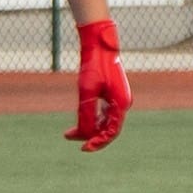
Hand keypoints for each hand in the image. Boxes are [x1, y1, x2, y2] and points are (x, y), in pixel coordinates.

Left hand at [65, 18, 130, 149]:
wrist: (99, 44)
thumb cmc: (94, 65)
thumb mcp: (87, 91)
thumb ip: (86, 113)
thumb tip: (84, 134)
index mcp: (121, 103)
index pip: (111, 132)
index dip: (97, 142)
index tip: (82, 148)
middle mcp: (123, 103)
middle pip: (108, 128)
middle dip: (89, 135)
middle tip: (69, 137)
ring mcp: (119, 99)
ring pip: (104, 122)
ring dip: (88, 128)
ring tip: (69, 133)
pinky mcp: (113, 94)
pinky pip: (103, 113)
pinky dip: (91, 119)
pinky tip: (78, 122)